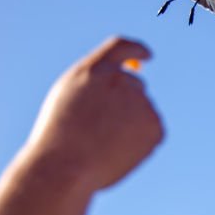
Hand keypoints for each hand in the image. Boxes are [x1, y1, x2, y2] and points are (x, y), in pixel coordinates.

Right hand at [25, 36, 163, 191]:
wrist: (66, 167)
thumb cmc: (60, 137)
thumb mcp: (69, 99)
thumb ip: (97, 84)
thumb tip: (134, 78)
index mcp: (94, 70)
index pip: (122, 48)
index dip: (136, 50)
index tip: (146, 55)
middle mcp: (121, 79)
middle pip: (133, 84)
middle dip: (124, 102)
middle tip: (101, 127)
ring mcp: (140, 102)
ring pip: (141, 109)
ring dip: (129, 123)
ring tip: (102, 143)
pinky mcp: (155, 126)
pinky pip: (152, 130)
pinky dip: (140, 141)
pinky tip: (118, 151)